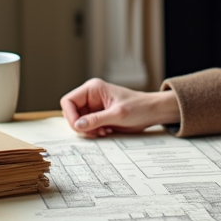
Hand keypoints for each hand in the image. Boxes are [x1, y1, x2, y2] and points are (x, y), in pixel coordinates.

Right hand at [59, 79, 179, 136]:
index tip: (79, 126)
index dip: (70, 115)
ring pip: (78, 121)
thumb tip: (77, 125)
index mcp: (93, 89)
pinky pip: (87, 126)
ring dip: (87, 130)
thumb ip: (96, 119)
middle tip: (94, 132)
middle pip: (71, 113)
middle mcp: (91, 97)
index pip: (68, 101)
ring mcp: (94, 107)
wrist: (152, 112)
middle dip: (80, 125)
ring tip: (102, 131)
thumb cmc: (138, 107)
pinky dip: (93, 132)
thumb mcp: (117, 114)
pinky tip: (105, 131)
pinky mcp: (99, 116)